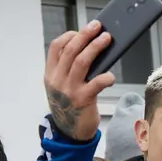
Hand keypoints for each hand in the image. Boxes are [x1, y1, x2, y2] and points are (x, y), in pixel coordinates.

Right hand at [44, 20, 115, 140]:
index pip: (56, 47)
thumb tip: (90, 49)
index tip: (81, 31)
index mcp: (51, 75)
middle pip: (71, 50)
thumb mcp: (62, 87)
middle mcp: (57, 80)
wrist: (70, 133)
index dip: (70, 36)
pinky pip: (96, 82)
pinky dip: (105, 76)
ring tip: (106, 39)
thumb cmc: (70, 107)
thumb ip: (69, 70)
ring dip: (95, 48)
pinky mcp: (83, 100)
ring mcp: (69, 90)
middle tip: (97, 27)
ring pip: (81, 62)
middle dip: (85, 35)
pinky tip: (110, 76)